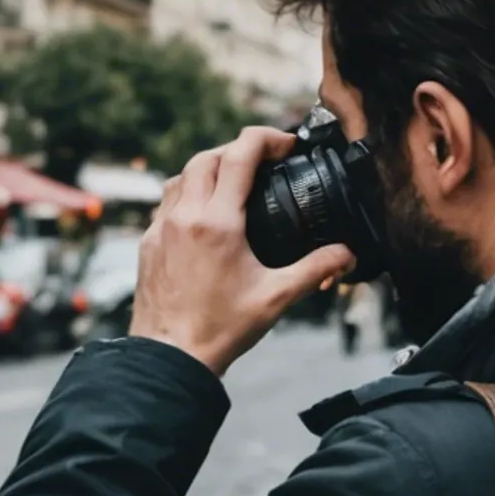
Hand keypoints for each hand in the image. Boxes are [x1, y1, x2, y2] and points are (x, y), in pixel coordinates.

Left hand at [129, 127, 356, 375]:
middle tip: (264, 161)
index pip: (240, 155)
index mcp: (216, 222)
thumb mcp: (276, 297)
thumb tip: (346, 254)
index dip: (266, 139)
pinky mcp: (148, 244)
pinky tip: (204, 214)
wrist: (169, 356)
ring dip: (208, 169)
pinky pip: (166, 204)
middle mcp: (184, 217)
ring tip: (234, 182)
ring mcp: (161, 229)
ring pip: (181, 176)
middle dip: (238, 150)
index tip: (286, 145)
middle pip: (208, 157)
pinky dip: (187, 195)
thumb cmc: (219, 329)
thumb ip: (316, 269)